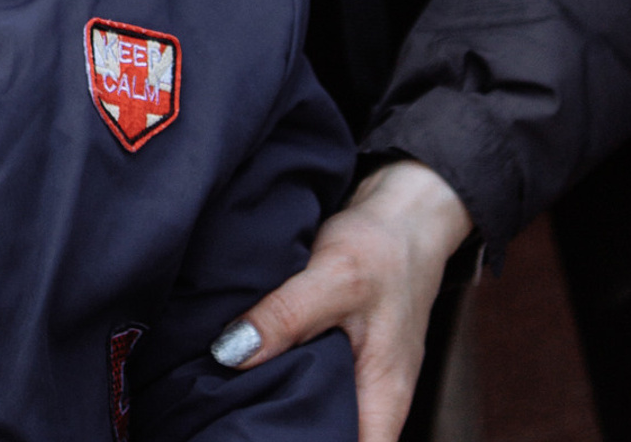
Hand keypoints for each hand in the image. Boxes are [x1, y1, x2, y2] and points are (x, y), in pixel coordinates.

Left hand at [211, 160, 472, 441]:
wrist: (402, 211)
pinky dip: (277, 372)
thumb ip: (286, 316)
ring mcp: (355, 374)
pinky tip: (243, 363)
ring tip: (229, 398)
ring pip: (313, 408)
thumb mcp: (334, 277)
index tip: (262, 437)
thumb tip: (230, 353)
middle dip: (287, 431)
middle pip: (329, 436)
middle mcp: (373, 397)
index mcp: (384, 398)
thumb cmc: (382, 247)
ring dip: (278, 402)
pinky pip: (305, 376)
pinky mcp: (335, 350)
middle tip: (235, 418)